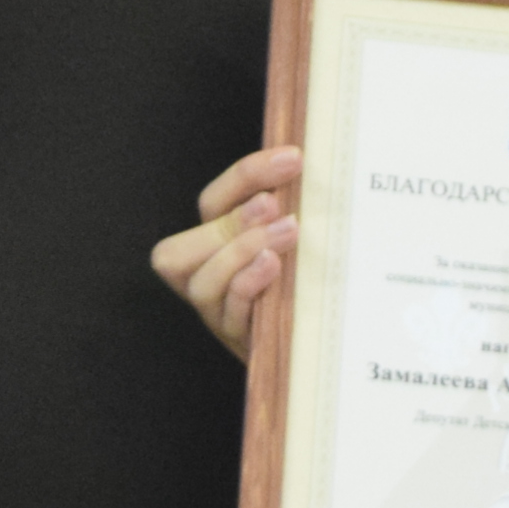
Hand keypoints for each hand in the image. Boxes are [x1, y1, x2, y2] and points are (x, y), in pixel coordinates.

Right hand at [146, 148, 303, 359]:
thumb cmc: (307, 287)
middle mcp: (208, 278)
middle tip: (274, 203)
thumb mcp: (298, 242)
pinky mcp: (238, 338)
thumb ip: (293, 210)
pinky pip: (228, 311)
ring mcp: (218, 312)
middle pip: (188, 242)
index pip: (214, 202)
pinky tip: (274, 266)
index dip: (247, 176)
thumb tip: (309, 165)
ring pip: (202, 281)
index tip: (293, 158)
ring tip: (287, 232)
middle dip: (233, 218)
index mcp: (220, 245)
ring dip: (241, 249)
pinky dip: (247, 283)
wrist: (320, 349)